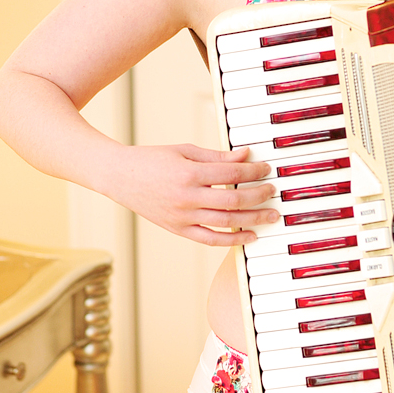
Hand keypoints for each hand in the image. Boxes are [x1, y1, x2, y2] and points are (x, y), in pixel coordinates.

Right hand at [114, 143, 277, 244]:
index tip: (266, 169)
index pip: (232, 175)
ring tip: (270, 216)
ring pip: (226, 223)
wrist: (119, 177)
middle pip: (233, 201)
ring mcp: (182, 217)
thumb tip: (245, 156)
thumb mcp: (184, 151)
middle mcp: (187, 197)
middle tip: (274, 192)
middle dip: (259, 196)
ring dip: (252, 220)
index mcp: (189, 173)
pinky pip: (209, 240)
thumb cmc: (152, 160)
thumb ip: (217, 157)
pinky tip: (249, 236)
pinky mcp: (177, 229)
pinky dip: (231, 240)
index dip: (254, 172)